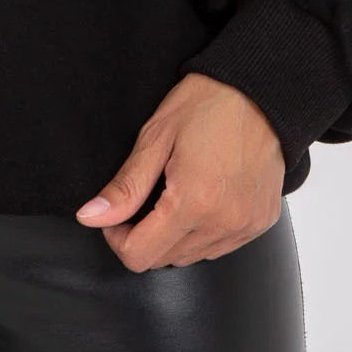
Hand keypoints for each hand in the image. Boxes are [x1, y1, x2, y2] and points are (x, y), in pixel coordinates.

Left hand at [73, 72, 284, 270]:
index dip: (117, 238)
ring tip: (172, 193)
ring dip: (172, 236)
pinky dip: (201, 232)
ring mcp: (246, 227)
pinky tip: (200, 199)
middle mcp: (223, 223)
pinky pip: (220, 246)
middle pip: (164, 260)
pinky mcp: (260, 224)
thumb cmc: (207, 104)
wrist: (260, 91)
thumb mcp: (155, 137)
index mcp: (193, 203)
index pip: (140, 256)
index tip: (115, 213)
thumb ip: (125, 186)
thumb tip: (92, 216)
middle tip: (141, 197)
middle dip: (142, 235)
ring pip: (192, 257)